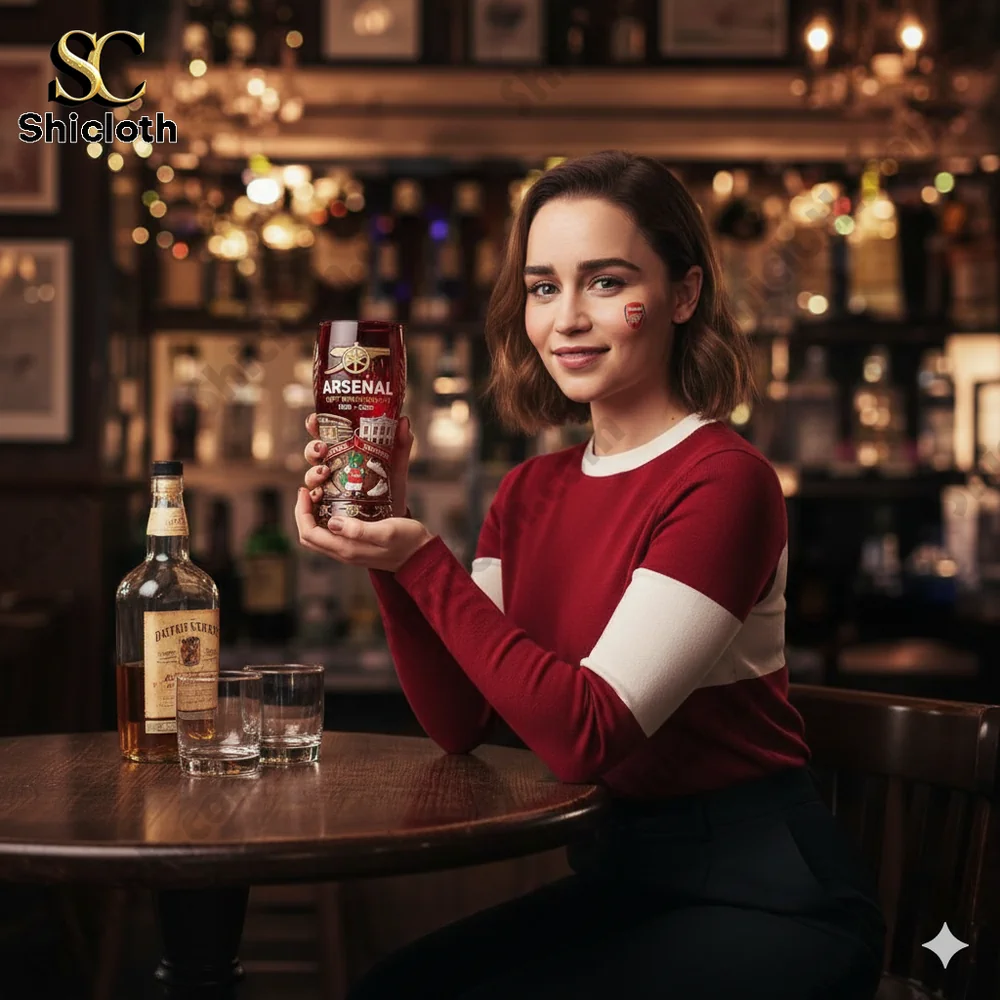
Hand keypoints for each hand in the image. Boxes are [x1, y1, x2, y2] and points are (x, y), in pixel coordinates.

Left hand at [294, 488, 434, 571]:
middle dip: (302, 513)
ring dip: (312, 516)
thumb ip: (358, 529)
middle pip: (308, 536)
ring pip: (318, 536)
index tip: (305, 491)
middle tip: (309, 490)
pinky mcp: (355, 547)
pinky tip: (333, 505)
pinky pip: (329, 535)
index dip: (301, 512)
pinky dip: (324, 519)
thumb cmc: (407, 541)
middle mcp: (343, 553)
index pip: (309, 533)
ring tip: (319, 495)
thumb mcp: (386, 531)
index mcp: (346, 549)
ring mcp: (348, 551)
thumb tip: (332, 522)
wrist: (421, 556)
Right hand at [302, 412, 413, 517]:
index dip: (315, 426)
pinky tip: (318, 495)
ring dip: (313, 473)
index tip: (314, 421)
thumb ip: (401, 442)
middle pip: (313, 453)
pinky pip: (314, 501)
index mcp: (344, 450)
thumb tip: (404, 420)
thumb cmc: (390, 483)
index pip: (324, 435)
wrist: (394, 512)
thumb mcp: (396, 462)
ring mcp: (329, 485)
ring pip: (311, 476)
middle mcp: (332, 466)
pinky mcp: (329, 505)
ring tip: (324, 472)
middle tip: (322, 449)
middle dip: (312, 449)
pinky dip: (312, 497)